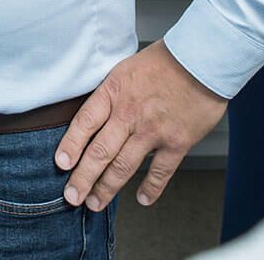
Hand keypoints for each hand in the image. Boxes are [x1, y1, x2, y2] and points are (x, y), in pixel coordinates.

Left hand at [55, 41, 227, 210]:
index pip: (84, 123)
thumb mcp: (124, 70)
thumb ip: (109, 95)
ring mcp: (153, 130)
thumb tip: (92, 119)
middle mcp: (129, 113)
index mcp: (113, 92)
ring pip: (124, 166)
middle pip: (99, 152)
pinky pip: (160, 171)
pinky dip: (151, 188)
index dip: (70, 146)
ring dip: (107, 188)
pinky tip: (142, 199)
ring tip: (95, 203)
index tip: (61, 165)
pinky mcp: (177, 142)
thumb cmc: (163, 62)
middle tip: (72, 196)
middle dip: (82, 178)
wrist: (202, 60)